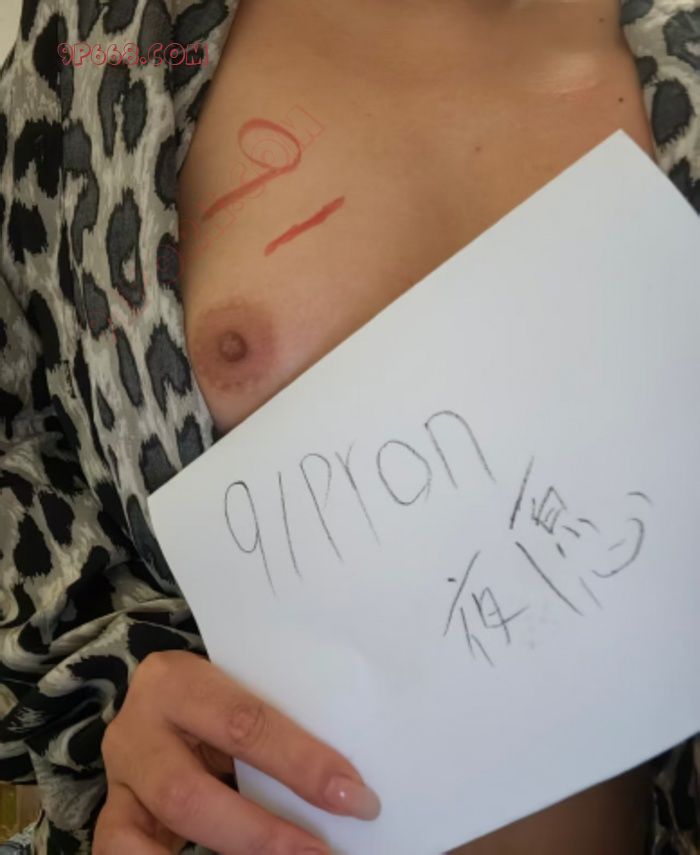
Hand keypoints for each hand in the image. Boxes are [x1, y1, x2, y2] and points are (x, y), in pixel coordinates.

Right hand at [94, 650, 380, 853]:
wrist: (158, 697)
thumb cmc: (215, 693)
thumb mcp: (236, 692)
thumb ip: (271, 731)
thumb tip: (339, 787)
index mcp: (177, 682)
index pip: (244, 724)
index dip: (301, 765)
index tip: (354, 798)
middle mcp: (137, 731)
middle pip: (189, 793)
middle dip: (259, 835)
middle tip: (318, 854)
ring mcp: (119, 780)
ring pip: (144, 838)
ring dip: (221, 853)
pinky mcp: (112, 817)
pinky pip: (123, 853)